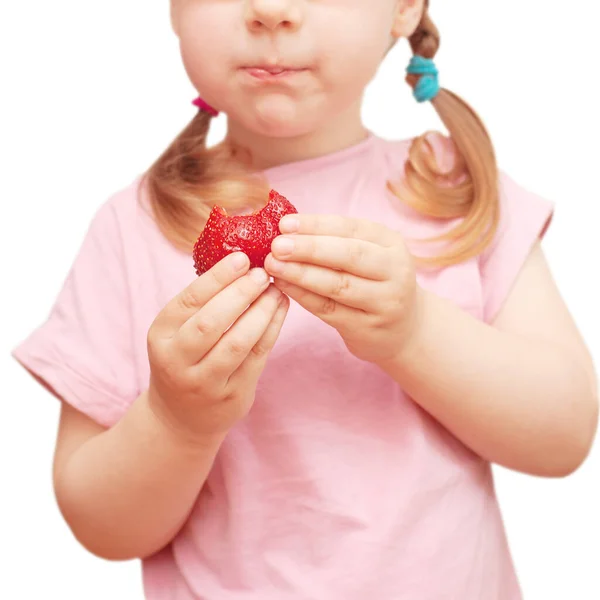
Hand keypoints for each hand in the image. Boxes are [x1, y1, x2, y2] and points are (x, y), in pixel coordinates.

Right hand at [146, 253, 288, 441]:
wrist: (181, 418)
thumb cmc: (184, 360)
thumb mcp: (177, 332)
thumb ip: (201, 303)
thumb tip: (239, 260)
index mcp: (160, 336)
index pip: (189, 300)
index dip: (218, 277)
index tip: (243, 258)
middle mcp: (177, 361)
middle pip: (212, 322)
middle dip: (241, 293)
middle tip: (263, 273)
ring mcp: (205, 383)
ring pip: (238, 343)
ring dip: (261, 312)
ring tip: (276, 290)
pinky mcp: (232, 396)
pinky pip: (257, 357)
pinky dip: (272, 329)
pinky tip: (280, 309)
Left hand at [264, 215, 420, 366]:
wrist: (404, 329)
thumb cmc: (375, 282)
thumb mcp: (370, 254)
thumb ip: (335, 240)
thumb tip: (287, 227)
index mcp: (392, 243)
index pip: (352, 228)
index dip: (316, 225)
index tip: (285, 224)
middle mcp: (395, 272)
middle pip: (348, 256)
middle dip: (309, 248)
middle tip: (276, 245)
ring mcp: (384, 303)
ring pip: (337, 285)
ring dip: (301, 273)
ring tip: (273, 264)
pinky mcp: (367, 328)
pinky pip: (329, 309)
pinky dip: (302, 296)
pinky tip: (282, 285)